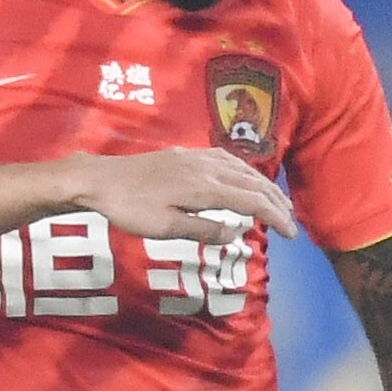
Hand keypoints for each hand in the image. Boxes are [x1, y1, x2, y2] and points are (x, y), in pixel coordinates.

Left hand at [62, 147, 296, 245]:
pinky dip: (245, 172)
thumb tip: (235, 234)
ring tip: (276, 203)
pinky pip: (227, 160)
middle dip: (277, 203)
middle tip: (291, 223)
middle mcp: (206, 168)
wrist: (100, 180)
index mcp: (204, 188)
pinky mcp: (186, 155)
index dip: (275, 217)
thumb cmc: (129, 208)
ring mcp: (197, 158)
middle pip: (253, 183)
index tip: (291, 235)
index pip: (252, 202)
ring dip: (264, 186)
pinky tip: (245, 178)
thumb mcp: (164, 228)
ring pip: (242, 169)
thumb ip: (202, 230)